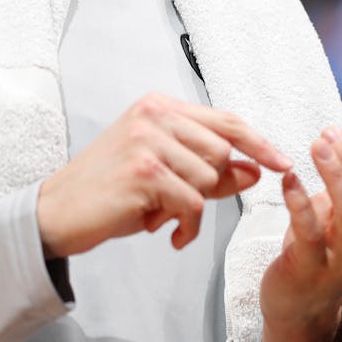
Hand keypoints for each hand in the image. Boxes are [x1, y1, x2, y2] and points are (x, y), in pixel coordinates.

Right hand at [36, 93, 293, 257]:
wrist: (58, 212)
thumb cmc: (110, 192)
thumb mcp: (163, 175)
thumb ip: (209, 170)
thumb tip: (254, 170)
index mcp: (159, 107)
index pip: (225, 121)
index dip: (258, 143)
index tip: (283, 162)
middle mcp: (154, 116)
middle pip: (222, 152)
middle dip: (214, 186)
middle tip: (182, 206)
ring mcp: (148, 141)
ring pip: (209, 180)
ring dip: (194, 210)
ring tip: (164, 216)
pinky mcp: (145, 172)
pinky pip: (193, 204)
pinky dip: (188, 227)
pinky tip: (169, 233)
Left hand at [258, 127, 341, 341]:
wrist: (299, 309)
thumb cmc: (317, 255)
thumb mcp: (338, 223)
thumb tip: (334, 145)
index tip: (334, 134)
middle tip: (326, 136)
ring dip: (334, 175)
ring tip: (315, 148)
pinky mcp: (310, 270)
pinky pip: (311, 233)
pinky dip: (300, 201)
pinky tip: (289, 179)